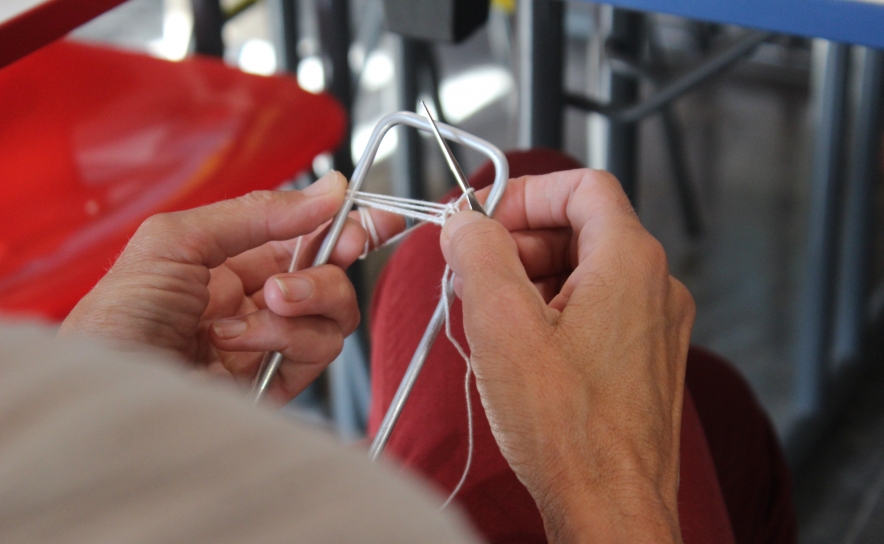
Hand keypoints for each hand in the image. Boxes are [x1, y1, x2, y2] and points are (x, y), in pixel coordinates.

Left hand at [60, 171, 401, 402]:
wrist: (104, 391)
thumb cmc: (118, 316)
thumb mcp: (176, 240)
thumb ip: (256, 213)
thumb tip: (328, 189)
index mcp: (230, 262)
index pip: (303, 239)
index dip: (343, 226)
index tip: (376, 216)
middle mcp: (255, 302)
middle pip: (331, 275)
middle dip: (335, 260)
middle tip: (339, 247)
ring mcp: (269, 344)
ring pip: (334, 314)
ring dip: (310, 298)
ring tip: (267, 301)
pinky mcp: (276, 384)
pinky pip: (317, 352)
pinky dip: (286, 338)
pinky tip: (239, 340)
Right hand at [440, 169, 693, 542]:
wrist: (611, 509)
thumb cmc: (569, 431)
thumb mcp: (502, 324)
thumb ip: (479, 253)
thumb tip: (464, 222)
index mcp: (630, 262)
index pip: (582, 186)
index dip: (525, 192)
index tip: (483, 219)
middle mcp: (654, 288)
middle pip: (579, 227)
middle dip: (517, 241)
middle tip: (472, 270)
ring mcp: (652, 326)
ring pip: (583, 271)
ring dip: (528, 279)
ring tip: (488, 314)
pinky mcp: (641, 360)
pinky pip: (593, 311)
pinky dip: (550, 312)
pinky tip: (517, 346)